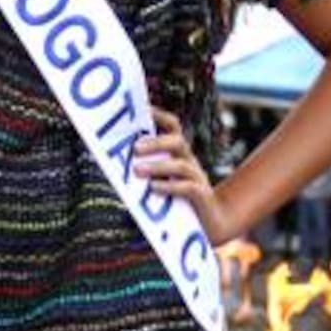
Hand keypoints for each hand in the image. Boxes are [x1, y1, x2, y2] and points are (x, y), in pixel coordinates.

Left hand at [134, 107, 231, 245]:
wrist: (214, 223)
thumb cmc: (180, 202)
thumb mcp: (162, 182)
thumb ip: (145, 173)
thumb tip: (116, 165)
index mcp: (179, 154)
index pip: (172, 127)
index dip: (159, 114)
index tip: (141, 108)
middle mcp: (189, 162)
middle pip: (177, 141)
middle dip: (156, 142)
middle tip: (134, 148)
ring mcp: (197, 179)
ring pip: (180, 166)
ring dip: (158, 166)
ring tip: (137, 171)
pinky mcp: (201, 198)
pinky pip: (188, 188)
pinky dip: (170, 187)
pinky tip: (154, 189)